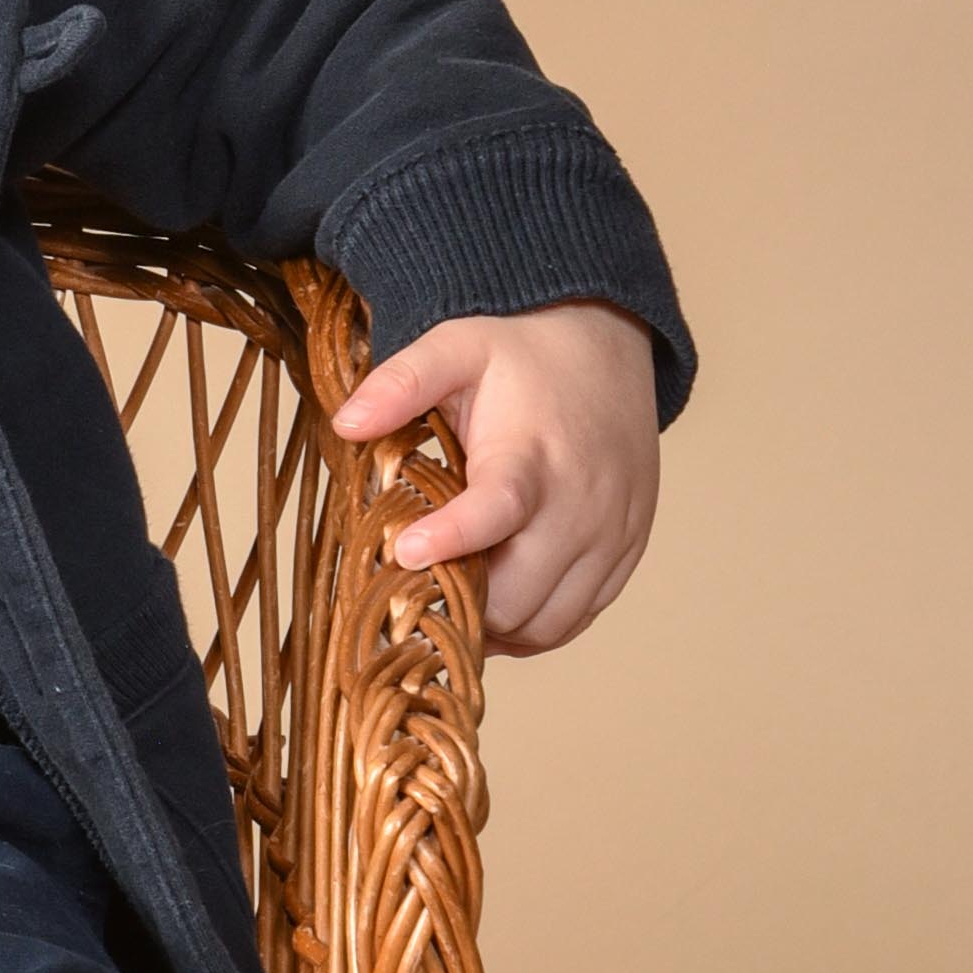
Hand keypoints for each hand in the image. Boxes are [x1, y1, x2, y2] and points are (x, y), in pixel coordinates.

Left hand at [330, 303, 658, 657]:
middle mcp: (581, 504)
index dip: (452, 540)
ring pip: (545, 623)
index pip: (499, 510)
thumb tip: (346, 423)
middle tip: (415, 587)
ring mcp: (610, 534)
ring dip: (495, 624)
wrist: (606, 345)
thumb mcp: (455, 347)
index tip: (405, 553)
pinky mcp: (626, 551)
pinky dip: (534, 627)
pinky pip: (577, 618)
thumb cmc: (522, 355)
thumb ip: (401, 382)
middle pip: (517, 594)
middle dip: (460, 601)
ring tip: (454, 598)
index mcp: (532, 455)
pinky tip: (499, 604)